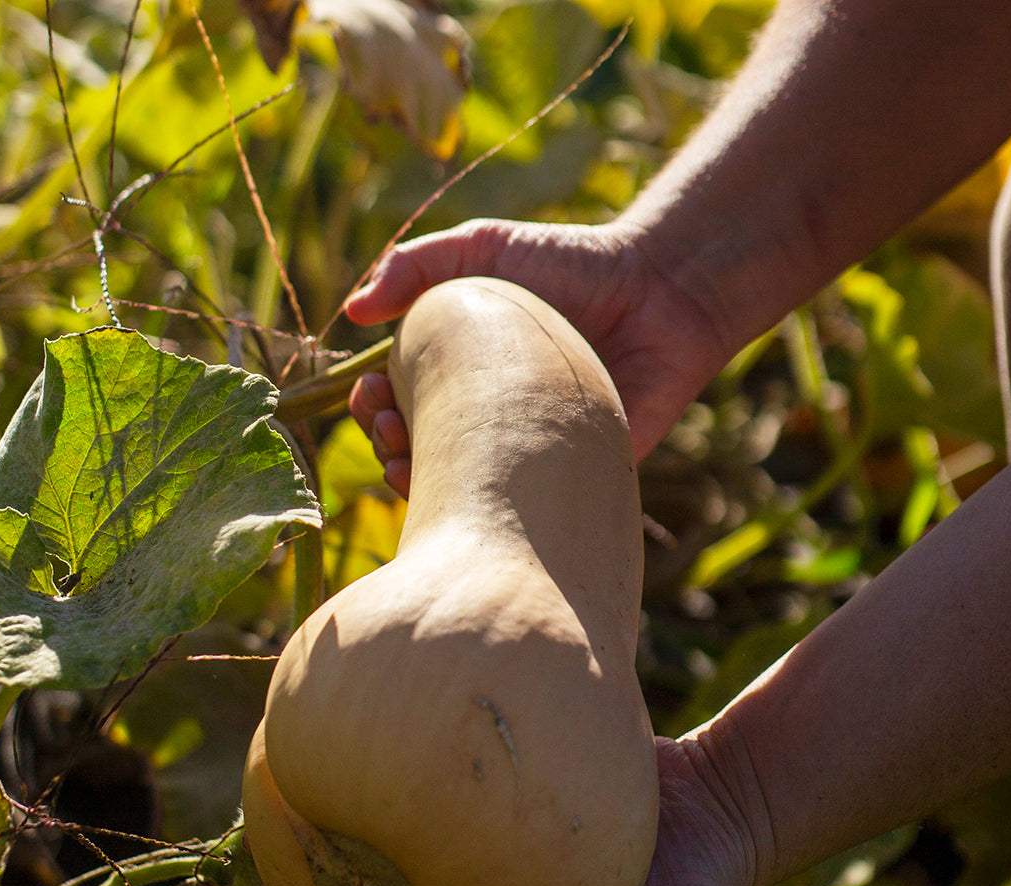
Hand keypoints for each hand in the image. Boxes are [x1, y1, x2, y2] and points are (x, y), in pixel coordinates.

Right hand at [344, 218, 727, 495]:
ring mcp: (525, 452)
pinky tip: (469, 492)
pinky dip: (486, 508)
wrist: (657, 289)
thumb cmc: (570, 264)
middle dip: (387, 446)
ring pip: (460, 488)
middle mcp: (487, 418)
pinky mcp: (570, 476)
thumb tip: (354, 309)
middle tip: (388, 429)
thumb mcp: (482, 249)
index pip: (397, 402)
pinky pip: (520, 510)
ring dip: (421, 484)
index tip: (371, 396)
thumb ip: (415, 266)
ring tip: (406, 465)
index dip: (373, 405)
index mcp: (460, 372)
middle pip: (418, 449)